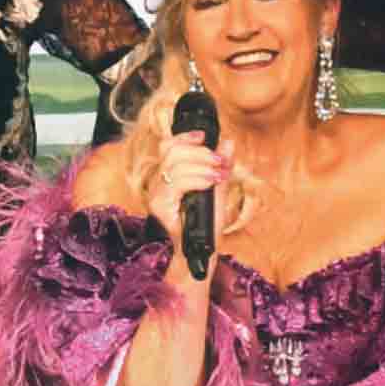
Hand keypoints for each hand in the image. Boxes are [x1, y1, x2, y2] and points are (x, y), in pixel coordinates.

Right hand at [144, 130, 233, 263]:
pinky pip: (177, 183)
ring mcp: (157, 195)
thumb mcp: (218, 188)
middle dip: (200, 152)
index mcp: (168, 176)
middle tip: (219, 162)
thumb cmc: (207, 222)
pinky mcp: (160, 206)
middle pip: (172, 152)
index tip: (204, 137)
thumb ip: (221, 166)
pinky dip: (197, 179)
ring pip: (175, 166)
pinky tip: (209, 183)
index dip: (185, 137)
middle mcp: (158, 184)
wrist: (204, 248)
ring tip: (218, 174)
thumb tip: (228, 143)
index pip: (168, 147)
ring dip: (202, 166)